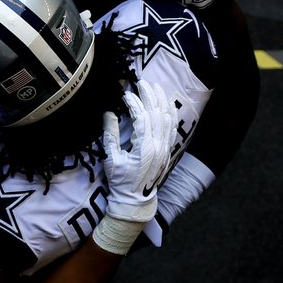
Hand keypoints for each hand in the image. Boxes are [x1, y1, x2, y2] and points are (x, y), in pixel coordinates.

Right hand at [93, 81, 176, 253]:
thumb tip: (109, 113)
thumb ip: (111, 135)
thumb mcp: (111, 159)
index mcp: (144, 148)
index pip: (142, 118)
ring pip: (168, 119)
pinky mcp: (168, 151)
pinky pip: (173, 129)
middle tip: (142, 82)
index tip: (125, 93)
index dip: (134, 103)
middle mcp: (158, 146)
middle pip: (157, 114)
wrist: (135, 201)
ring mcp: (165, 148)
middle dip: (150, 95)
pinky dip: (171, 114)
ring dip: (162, 101)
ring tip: (156, 87)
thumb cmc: (121, 181)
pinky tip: (167, 104)